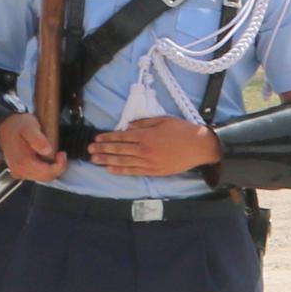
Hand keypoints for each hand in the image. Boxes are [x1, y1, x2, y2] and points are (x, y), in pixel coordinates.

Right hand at [0, 111, 63, 181]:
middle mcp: (19, 170)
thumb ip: (37, 139)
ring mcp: (19, 172)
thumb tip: (47, 150)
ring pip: (43, 177)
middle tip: (59, 153)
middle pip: (47, 177)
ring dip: (52, 167)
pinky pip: (38, 175)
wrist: (5, 127)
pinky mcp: (21, 171)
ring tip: (54, 154)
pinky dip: (46, 168)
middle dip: (58, 167)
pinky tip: (46, 158)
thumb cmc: (18, 126)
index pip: (48, 173)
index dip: (60, 165)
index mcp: (22, 162)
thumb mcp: (29, 127)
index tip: (62, 153)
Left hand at [89, 119, 221, 176]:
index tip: (96, 138)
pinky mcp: (153, 171)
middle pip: (118, 150)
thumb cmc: (183, 131)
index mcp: (146, 135)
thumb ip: (144, 123)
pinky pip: (133, 171)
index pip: (121, 137)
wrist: (200, 147)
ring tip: (94, 160)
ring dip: (106, 160)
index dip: (107, 138)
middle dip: (102, 149)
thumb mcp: (164, 120)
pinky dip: (120, 171)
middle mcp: (144, 149)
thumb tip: (127, 126)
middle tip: (89, 150)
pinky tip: (110, 169)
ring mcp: (148, 162)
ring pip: (122, 162)